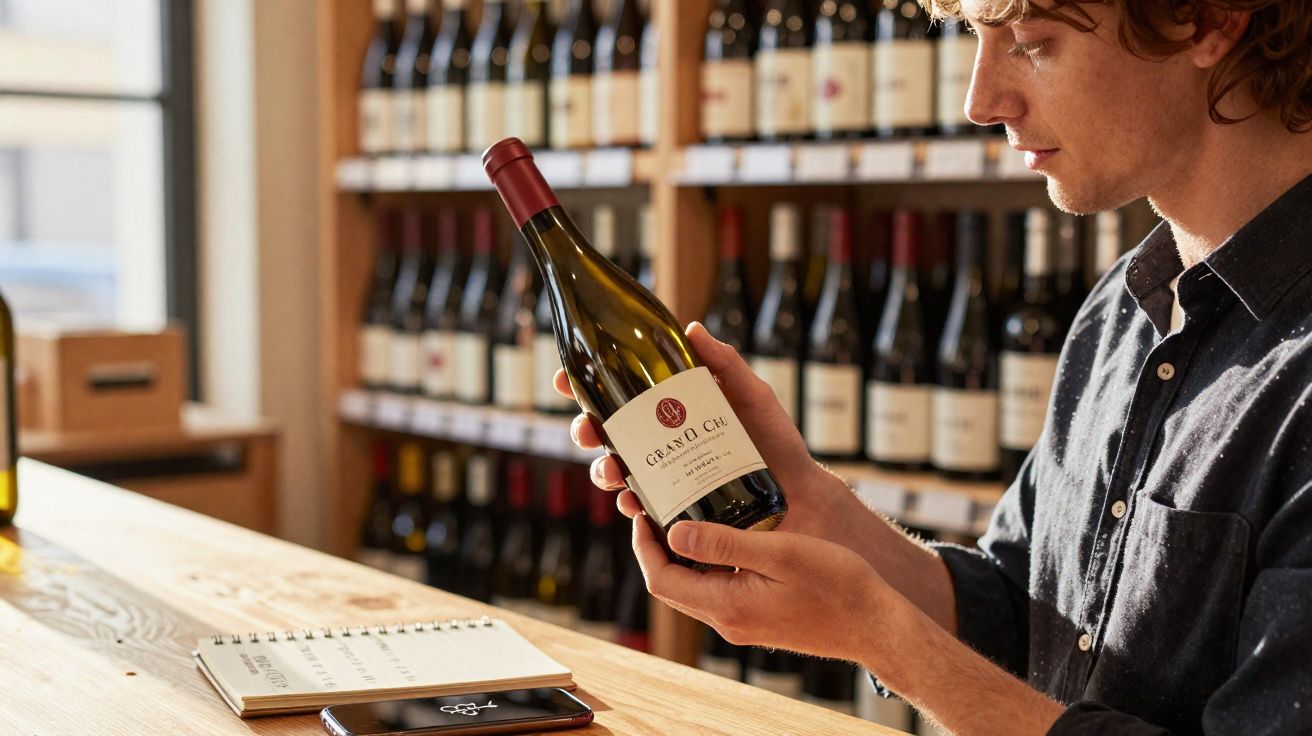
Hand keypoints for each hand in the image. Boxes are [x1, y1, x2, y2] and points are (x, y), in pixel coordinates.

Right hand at [555, 321, 848, 541]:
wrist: (798, 493)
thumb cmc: (776, 441)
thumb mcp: (752, 396)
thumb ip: (725, 363)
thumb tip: (692, 328)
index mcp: (669, 409)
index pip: (618, 392)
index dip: (584, 385)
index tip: (566, 379)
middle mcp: (659, 440)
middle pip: (605, 433)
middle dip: (584, 430)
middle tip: (587, 432)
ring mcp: (663, 475)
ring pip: (615, 471)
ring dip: (603, 472)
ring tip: (613, 472)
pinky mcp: (672, 507)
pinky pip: (639, 508)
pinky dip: (629, 506)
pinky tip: (632, 504)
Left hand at [632, 513, 891, 662]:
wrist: (878, 625)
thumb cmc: (839, 586)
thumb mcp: (780, 552)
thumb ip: (724, 543)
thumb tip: (674, 533)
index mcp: (728, 606)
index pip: (662, 579)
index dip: (644, 546)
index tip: (643, 512)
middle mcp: (729, 622)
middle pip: (672, 586)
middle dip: (658, 548)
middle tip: (657, 508)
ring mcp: (743, 624)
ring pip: (694, 589)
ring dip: (683, 556)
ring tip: (685, 515)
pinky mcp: (758, 620)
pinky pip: (718, 592)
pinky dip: (708, 565)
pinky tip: (722, 538)